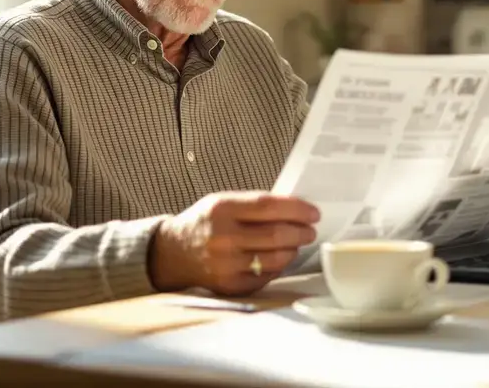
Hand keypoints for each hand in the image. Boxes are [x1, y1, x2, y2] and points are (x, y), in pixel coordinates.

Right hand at [149, 191, 319, 296]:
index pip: (269, 207)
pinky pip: (267, 276)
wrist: (174, 252)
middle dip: (302, 232)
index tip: (314, 213)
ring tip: (295, 243)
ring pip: (277, 259)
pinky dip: (278, 266)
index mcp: (222, 209)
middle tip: (310, 230)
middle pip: (277, 235)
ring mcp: (227, 265)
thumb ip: (255, 205)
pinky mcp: (231, 286)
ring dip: (293, 250)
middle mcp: (223, 237)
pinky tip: (278, 257)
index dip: (297, 210)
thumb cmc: (205, 223)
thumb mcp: (223, 202)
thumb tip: (296, 210)